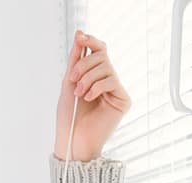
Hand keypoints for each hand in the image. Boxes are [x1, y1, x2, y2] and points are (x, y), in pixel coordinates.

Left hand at [54, 29, 131, 161]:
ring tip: (79, 93)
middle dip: (84, 65)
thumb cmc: (69, 117)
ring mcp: (115, 90)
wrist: (74, 140)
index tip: (80, 37)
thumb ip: (75, 59)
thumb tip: (79, 34)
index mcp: (94, 76)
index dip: (91, 41)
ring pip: (106, 67)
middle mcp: (106, 81)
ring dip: (88, 78)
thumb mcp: (69, 82)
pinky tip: (89, 98)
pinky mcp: (123, 100)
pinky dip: (97, 87)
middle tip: (73, 80)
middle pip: (101, 56)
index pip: (98, 51)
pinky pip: (112, 81)